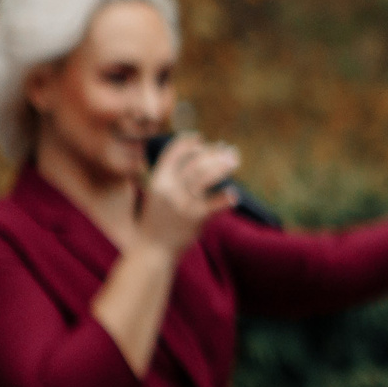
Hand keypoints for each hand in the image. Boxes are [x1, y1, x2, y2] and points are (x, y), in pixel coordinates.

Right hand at [136, 134, 239, 255]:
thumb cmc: (157, 219)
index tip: (201, 138)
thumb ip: (172, 178)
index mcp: (157, 180)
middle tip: (229, 150)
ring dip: (223, 166)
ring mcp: (182, 203)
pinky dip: (225, 199)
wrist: (152, 248)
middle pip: (195, 163)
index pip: (173, 153)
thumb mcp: (157, 194)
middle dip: (214, 153)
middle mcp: (169, 189)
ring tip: (235, 160)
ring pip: (205, 177)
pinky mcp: (195, 218)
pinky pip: (214, 205)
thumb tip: (196, 157)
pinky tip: (235, 195)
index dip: (188, 143)